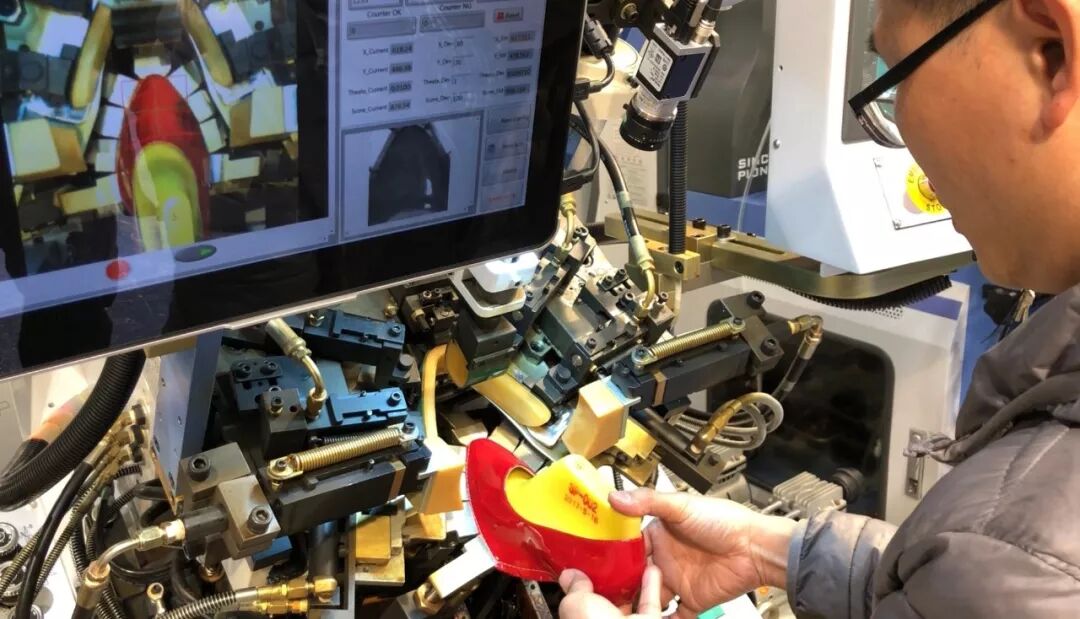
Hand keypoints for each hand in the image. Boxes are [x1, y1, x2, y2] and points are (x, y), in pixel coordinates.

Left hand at [559, 566, 663, 617]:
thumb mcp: (575, 603)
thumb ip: (575, 588)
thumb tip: (569, 576)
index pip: (580, 605)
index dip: (581, 587)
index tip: (584, 567)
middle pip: (606, 603)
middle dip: (608, 584)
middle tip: (610, 562)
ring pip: (629, 603)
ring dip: (632, 582)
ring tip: (631, 563)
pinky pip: (649, 604)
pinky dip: (651, 586)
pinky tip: (650, 570)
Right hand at [611, 488, 797, 617]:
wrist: (755, 548)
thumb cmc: (725, 521)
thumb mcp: (682, 505)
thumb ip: (648, 501)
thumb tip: (616, 496)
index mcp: (660, 535)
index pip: (629, 547)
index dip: (613, 555)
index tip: (595, 562)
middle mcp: (666, 559)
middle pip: (635, 576)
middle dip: (620, 585)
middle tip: (603, 594)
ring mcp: (678, 581)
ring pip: (649, 598)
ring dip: (637, 606)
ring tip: (619, 611)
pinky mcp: (692, 601)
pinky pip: (675, 617)